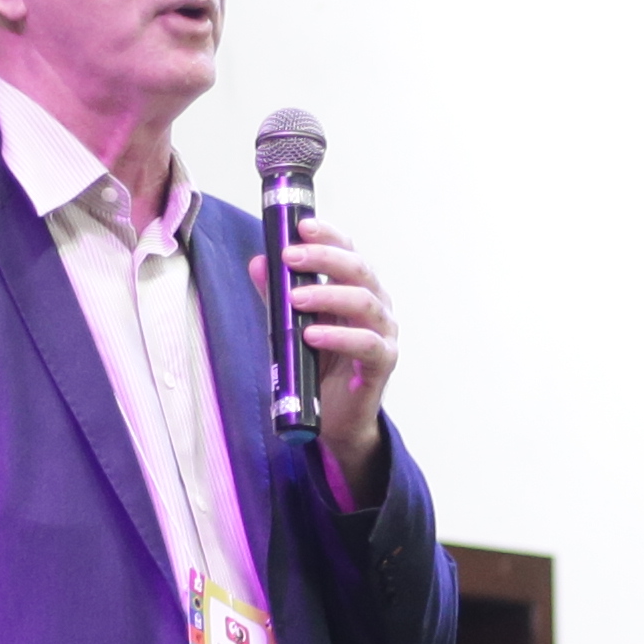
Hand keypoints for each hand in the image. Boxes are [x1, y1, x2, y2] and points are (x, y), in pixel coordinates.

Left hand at [266, 218, 400, 480]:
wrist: (334, 418)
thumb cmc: (318, 365)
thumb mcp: (291, 325)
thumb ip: (278, 295)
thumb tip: (259, 262)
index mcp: (356, 289)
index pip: (348, 251)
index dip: (328, 236)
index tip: (301, 226)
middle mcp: (376, 306)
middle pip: (359, 270)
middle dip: (324, 258)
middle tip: (289, 257)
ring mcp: (384, 334)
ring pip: (365, 302)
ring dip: (328, 295)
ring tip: (295, 298)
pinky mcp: (383, 363)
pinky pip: (367, 344)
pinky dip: (338, 337)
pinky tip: (312, 335)